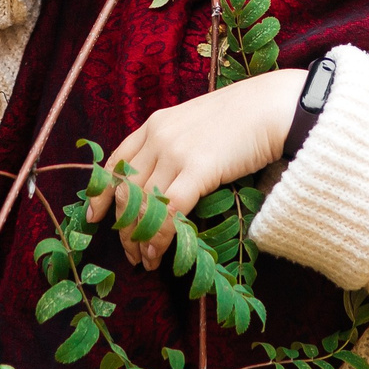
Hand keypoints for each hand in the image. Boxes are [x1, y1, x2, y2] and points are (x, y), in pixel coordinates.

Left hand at [85, 70, 306, 268]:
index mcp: (154, 125)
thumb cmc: (242, 119)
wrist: (272, 107)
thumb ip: (175, 147)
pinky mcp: (198, 168)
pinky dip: (159, 237)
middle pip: (127, 189)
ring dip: (139, 239)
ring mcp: (175, 152)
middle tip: (130, 253)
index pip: (115, 163)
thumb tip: (166, 185)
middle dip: (123, 227)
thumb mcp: (195, 126)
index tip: (96, 217)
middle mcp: (158, 137)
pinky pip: (168, 210)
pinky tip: (160, 254)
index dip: (103, 194)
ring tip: (145, 261)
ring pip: (143, 203)